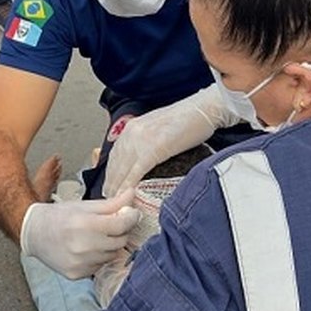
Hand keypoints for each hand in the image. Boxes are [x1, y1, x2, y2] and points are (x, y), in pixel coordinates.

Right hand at [20, 189, 140, 279]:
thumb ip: (112, 203)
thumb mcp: (85, 205)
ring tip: (96, 237)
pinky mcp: (77, 274)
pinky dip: (98, 258)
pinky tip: (87, 249)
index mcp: (85, 224)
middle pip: (120, 241)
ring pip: (111, 255)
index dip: (131, 218)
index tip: (132, 214)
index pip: (122, 224)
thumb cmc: (60, 216)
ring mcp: (80, 263)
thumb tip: (132, 194)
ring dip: (109, 246)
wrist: (34, 233)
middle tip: (112, 224)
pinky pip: (99, 266)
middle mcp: (83, 246)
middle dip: (120, 232)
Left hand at [103, 84, 238, 196]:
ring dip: (116, 187)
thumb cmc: (187, 119)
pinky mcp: (153, 149)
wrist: (203, 109)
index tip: (109, 184)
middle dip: (110, 182)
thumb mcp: (158, 127)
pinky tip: (126, 195)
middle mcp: (133, 132)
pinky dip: (129, 185)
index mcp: (133, 127)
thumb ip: (146, 140)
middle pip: (115, 163)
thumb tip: (142, 157)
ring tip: (114, 200)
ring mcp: (141, 140)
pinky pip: (136, 171)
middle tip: (107, 197)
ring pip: (122, 169)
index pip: (115, 154)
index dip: (110, 171)